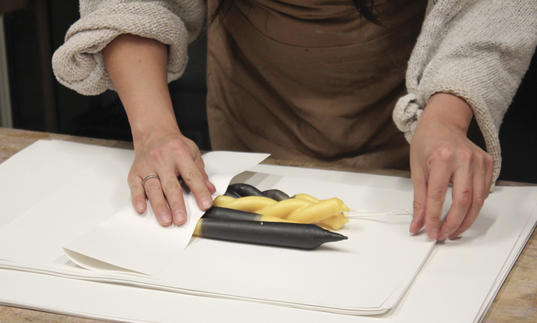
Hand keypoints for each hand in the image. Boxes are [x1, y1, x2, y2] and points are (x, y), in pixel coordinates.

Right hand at [103, 34, 214, 225]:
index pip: (193, 172)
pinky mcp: (136, 170)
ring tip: (164, 221)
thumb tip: (212, 191)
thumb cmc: (176, 142)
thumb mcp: (194, 152)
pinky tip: (140, 210)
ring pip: (152, 187)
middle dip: (178, 202)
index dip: (201, 188)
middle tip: (183, 219)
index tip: (208, 204)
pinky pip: (134, 185)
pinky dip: (136, 198)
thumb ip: (202, 172)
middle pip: (171, 182)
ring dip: (159, 205)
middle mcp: (164, 158)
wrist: (152, 127)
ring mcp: (147, 164)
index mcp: (182, 152)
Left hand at [409, 93, 493, 239]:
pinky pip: (484, 193)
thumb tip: (417, 224)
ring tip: (453, 231)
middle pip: (463, 201)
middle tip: (443, 235)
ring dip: (466, 220)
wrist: (443, 123)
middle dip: (453, 223)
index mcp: (442, 158)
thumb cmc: (427, 143)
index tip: (429, 232)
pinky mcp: (488, 164)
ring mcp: (479, 161)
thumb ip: (419, 199)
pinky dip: (474, 207)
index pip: (438, 196)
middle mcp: (464, 159)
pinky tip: (463, 215)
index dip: (433, 218)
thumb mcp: (416, 169)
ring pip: (477, 200)